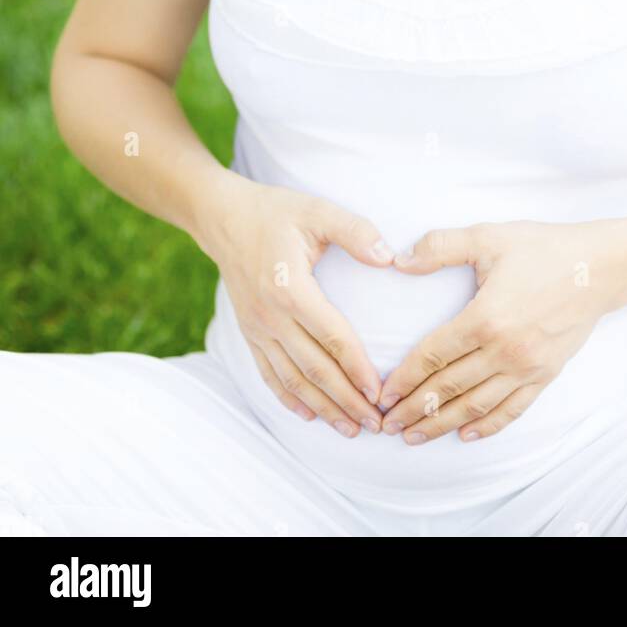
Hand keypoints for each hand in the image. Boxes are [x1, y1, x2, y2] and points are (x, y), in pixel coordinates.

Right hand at [198, 170, 396, 437]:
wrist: (224, 218)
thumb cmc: (277, 212)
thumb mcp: (318, 211)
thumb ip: (355, 231)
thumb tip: (389, 257)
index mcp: (290, 288)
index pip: (332, 337)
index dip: (357, 368)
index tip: (380, 392)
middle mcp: (271, 316)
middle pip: (314, 369)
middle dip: (346, 401)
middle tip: (376, 424)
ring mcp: (257, 328)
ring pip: (292, 380)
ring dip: (322, 408)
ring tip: (350, 428)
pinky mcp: (249, 332)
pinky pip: (268, 374)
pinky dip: (289, 399)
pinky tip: (309, 415)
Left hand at [377, 218, 626, 443]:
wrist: (600, 267)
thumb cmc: (543, 249)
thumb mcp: (489, 236)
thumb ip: (441, 247)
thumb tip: (399, 260)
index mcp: (485, 317)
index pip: (434, 355)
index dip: (406, 378)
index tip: (384, 395)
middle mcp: (505, 350)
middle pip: (450, 388)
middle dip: (415, 409)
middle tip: (388, 426)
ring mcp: (527, 367)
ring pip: (477, 406)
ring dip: (443, 424)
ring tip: (416, 437)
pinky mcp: (547, 375)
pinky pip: (512, 409)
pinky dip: (488, 426)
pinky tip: (467, 434)